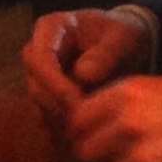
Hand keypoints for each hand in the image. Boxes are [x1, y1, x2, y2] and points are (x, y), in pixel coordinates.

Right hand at [23, 7, 152, 116]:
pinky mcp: (47, 99)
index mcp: (51, 28)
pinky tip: (88, 133)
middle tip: (85, 121)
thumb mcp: (123, 38)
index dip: (53, 83)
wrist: (126, 47)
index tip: (75, 101)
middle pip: (35, 86)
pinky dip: (66, 129)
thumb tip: (83, 75)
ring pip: (41, 107)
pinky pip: (49, 120)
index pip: (40, 58)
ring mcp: (39, 78)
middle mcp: (38, 52)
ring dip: (63, 121)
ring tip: (92, 127)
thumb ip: (106, 53)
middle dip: (57, 107)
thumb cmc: (124, 37)